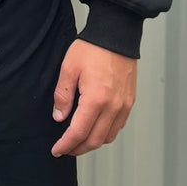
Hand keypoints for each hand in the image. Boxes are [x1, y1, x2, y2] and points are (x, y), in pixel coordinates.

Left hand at [50, 39, 135, 156]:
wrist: (117, 34)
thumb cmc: (93, 48)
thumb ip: (63, 95)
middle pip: (95, 140)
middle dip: (78, 148)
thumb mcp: (69, 68)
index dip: (66, 145)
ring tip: (78, 140)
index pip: (79, 132)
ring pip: (108, 136)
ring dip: (92, 142)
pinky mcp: (130, 101)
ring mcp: (124, 105)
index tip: (56, 150)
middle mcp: (113, 106)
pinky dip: (106, 133)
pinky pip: (118, 126)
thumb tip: (59, 117)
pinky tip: (95, 128)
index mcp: (96, 99)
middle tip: (65, 149)